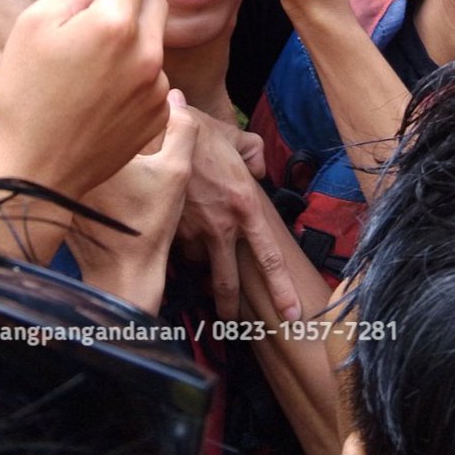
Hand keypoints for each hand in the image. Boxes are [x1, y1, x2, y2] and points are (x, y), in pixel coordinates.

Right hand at [0, 0, 169, 200]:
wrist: (34, 169)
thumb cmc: (24, 91)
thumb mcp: (32, 24)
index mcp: (113, 22)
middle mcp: (145, 53)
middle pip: (154, 4)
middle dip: (131, 3)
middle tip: (92, 26)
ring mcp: (155, 88)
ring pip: (152, 44)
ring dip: (131, 45)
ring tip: (87, 75)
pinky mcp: (157, 117)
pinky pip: (153, 80)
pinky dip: (134, 79)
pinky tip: (99, 99)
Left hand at [68, 91, 198, 313]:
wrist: (123, 272)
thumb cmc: (149, 223)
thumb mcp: (175, 174)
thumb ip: (181, 131)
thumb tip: (174, 95)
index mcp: (92, 147)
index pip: (90, 103)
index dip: (98, 89)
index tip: (102, 82)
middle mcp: (63, 161)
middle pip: (68, 118)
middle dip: (76, 104)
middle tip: (87, 91)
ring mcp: (51, 180)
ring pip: (55, 141)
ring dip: (65, 130)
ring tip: (77, 118)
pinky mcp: (46, 194)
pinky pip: (48, 162)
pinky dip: (58, 155)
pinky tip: (73, 154)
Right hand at [177, 110, 300, 321]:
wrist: (162, 129)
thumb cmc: (201, 131)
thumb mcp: (237, 137)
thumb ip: (254, 154)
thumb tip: (259, 168)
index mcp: (245, 207)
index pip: (269, 258)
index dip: (281, 289)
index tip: (291, 313)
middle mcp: (221, 227)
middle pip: (227, 282)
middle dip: (230, 308)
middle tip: (231, 324)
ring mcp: (191, 231)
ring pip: (196, 260)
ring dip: (197, 260)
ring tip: (192, 248)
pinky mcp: (166, 228)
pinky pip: (175, 244)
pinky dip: (175, 240)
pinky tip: (168, 226)